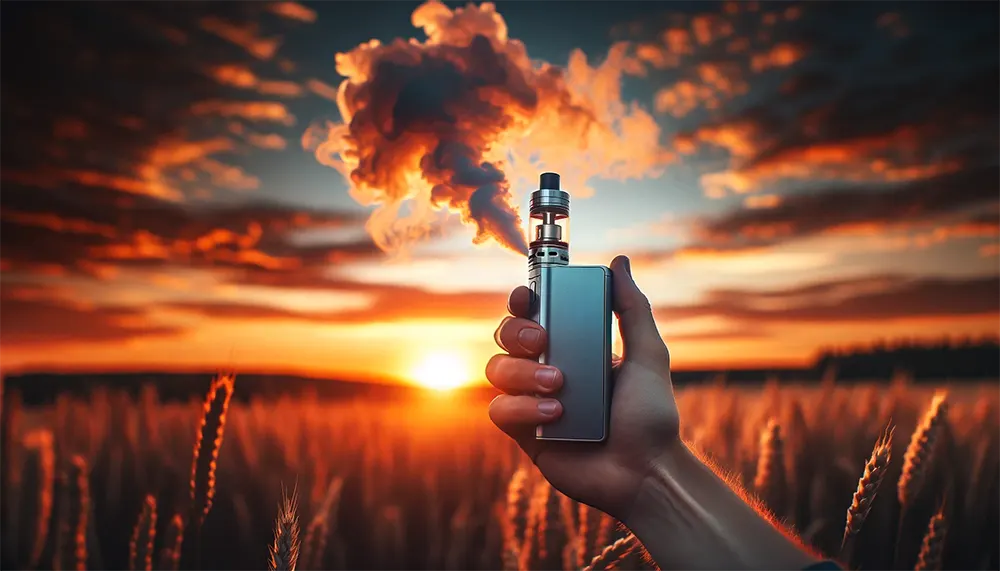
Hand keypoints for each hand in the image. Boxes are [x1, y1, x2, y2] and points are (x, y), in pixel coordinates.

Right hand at [486, 255, 679, 519]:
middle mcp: (546, 370)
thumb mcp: (648, 354)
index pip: (532, 315)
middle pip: (506, 336)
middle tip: (544, 343)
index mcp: (571, 347)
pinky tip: (554, 415)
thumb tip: (620, 261)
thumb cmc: (651, 416)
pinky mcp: (524, 434)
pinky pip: (500, 410)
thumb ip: (632, 308)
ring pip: (497, 371)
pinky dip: (522, 407)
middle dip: (517, 333)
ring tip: (560, 387)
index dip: (522, 301)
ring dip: (523, 374)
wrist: (646, 472)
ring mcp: (532, 401)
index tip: (529, 297)